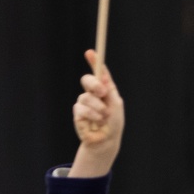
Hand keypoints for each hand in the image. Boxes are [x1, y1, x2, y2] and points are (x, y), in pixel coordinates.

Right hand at [69, 49, 124, 171]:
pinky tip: (97, 122)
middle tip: (102, 92)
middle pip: (87, 79)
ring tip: (104, 117)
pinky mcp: (78, 113)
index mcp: (104, 88)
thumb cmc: (114, 122)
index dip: (93, 61)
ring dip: (98, 108)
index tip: (90, 52)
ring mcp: (84, 103)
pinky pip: (82, 109)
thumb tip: (102, 75)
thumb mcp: (115, 104)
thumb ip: (108, 90)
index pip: (98, 72)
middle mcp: (93, 93)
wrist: (107, 140)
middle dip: (93, 84)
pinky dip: (92, 115)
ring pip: (85, 97)